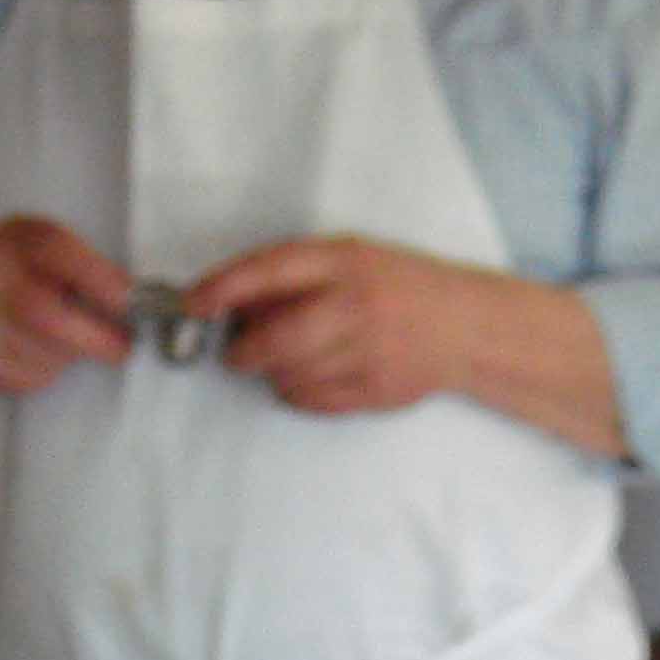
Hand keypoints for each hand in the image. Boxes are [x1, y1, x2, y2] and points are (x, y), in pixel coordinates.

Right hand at [0, 215, 135, 398]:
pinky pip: (32, 377)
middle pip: (50, 315)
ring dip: (70, 355)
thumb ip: (73, 264)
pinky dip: (44, 371)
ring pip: (50, 353)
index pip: (56, 250)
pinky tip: (24, 355)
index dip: (101, 278)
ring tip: (54, 342)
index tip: (132, 301)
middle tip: (122, 346)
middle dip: (100, 337)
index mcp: (10, 241)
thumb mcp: (25, 251)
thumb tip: (138, 300)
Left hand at [184, 236, 627, 454]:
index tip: (194, 303)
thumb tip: (231, 300)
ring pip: (290, 374)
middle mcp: (357, 304)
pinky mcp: (376, 389)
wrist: (465, 326)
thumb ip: (296, 274)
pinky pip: (312, 400)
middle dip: (243, 351)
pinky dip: (297, 393)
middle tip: (234, 354)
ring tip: (286, 360)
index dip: (225, 287)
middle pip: (277, 338)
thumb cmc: (398, 287)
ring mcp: (369, 350)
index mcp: (347, 260)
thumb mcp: (351, 259)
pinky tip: (311, 377)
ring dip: (273, 372)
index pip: (272, 269)